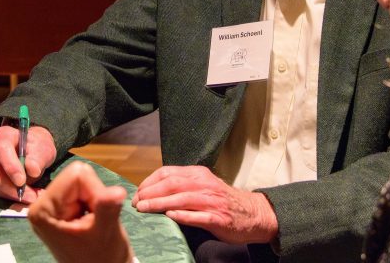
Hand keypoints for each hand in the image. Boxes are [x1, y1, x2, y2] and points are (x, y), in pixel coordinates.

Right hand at [0, 124, 56, 202]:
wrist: (34, 150)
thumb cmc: (38, 146)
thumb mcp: (43, 149)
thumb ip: (38, 158)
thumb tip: (32, 170)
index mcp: (3, 135)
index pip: (2, 151)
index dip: (11, 168)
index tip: (22, 181)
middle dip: (9, 187)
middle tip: (29, 196)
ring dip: (10, 194)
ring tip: (31, 197)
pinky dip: (9, 196)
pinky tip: (25, 197)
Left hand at [29, 161, 132, 262]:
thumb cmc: (101, 257)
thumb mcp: (105, 232)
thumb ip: (107, 209)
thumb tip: (118, 191)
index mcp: (43, 209)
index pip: (76, 174)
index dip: (95, 190)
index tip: (96, 213)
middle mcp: (42, 203)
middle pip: (78, 175)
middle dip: (94, 193)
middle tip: (95, 218)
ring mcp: (52, 205)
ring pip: (83, 180)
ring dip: (95, 197)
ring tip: (93, 221)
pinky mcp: (61, 206)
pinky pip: (83, 188)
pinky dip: (93, 200)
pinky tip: (91, 218)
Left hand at [132, 165, 278, 244]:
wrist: (252, 212)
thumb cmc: (223, 200)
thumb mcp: (204, 185)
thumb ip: (184, 185)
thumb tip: (154, 190)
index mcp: (199, 174)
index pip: (169, 172)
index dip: (150, 181)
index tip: (138, 192)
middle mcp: (204, 184)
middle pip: (172, 184)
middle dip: (151, 192)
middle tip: (136, 202)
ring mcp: (212, 201)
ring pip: (182, 199)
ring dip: (160, 203)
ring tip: (144, 209)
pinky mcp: (218, 218)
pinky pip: (198, 216)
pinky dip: (183, 216)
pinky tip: (170, 217)